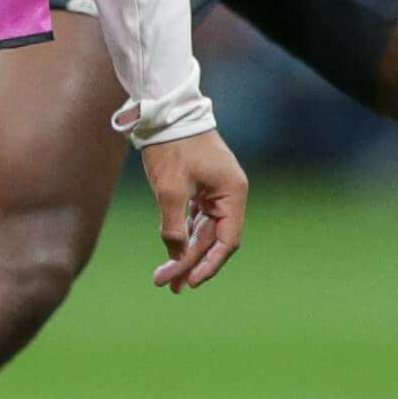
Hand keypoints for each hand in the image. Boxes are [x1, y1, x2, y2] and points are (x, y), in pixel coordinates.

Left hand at [137, 131, 247, 290]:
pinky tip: (171, 254)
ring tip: (166, 278)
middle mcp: (230, 194)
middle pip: (214, 240)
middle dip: (190, 263)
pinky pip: (197, 221)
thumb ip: (174, 227)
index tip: (190, 282)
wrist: (165, 113)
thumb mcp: (170, 189)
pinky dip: (184, 236)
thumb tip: (175, 256)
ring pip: (204, 232)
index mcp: (232, 193)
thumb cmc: (171, 147)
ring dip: (186, 253)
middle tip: (168, 285)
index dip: (209, 264)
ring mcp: (216, 191)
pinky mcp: (202, 189)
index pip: (227, 241)